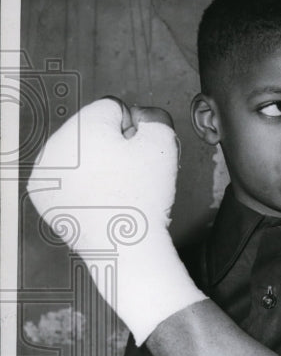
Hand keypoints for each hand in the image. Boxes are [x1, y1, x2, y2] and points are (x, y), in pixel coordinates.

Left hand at [27, 97, 205, 344]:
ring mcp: (45, 173)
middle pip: (90, 130)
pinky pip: (66, 177)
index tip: (138, 153)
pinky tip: (99, 198)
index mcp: (81, 127)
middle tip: (129, 173)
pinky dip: (81, 183)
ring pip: (77, 153)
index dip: (134, 129)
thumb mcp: (164, 143)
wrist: (126, 247)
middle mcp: (54, 146)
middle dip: (111, 145)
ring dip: (95, 163)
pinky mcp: (43, 197)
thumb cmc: (143, 197)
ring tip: (115, 188)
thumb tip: (139, 119)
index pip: (112, 108)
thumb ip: (154, 117)